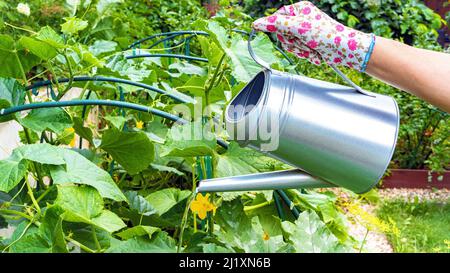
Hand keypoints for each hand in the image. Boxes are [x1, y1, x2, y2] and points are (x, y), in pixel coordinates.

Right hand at [252, 1, 375, 71]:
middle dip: (293, 42)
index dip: (279, 29)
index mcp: (300, 9)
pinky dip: (306, 55)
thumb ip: (276, 25)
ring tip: (312, 48)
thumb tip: (257, 24)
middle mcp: (302, 20)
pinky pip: (297, 51)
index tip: (287, 34)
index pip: (277, 18)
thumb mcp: (298, 27)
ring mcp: (305, 33)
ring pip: (289, 44)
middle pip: (282, 33)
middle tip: (304, 42)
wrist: (345, 50)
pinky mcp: (309, 44)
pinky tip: (316, 54)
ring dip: (300, 50)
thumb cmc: (326, 35)